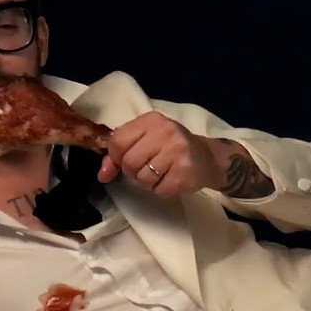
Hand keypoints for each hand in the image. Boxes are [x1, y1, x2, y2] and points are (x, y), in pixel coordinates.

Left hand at [97, 111, 225, 197]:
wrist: (208, 157)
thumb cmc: (170, 148)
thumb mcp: (146, 141)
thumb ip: (120, 154)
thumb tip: (102, 175)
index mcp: (151, 120)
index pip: (118, 141)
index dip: (116, 157)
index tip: (124, 161)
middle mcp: (165, 132)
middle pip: (129, 162)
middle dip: (132, 172)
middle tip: (145, 168)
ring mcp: (177, 151)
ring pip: (143, 178)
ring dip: (148, 182)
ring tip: (160, 173)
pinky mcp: (185, 172)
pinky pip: (159, 190)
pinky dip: (161, 190)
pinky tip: (171, 179)